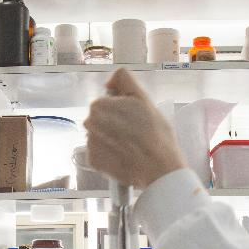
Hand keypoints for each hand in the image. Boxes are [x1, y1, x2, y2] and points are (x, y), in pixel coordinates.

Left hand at [83, 68, 188, 188]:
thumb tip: (108, 83)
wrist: (159, 168)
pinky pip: (100, 153)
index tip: (134, 116)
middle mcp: (89, 123)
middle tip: (134, 132)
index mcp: (99, 105)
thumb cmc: (155, 133)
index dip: (122, 107)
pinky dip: (110, 154)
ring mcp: (90, 143)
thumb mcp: (143, 98)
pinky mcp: (93, 161)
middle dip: (114, 122)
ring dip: (112, 138)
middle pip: (101, 117)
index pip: (107, 100)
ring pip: (100, 134)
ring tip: (131, 145)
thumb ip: (124, 80)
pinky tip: (124, 156)